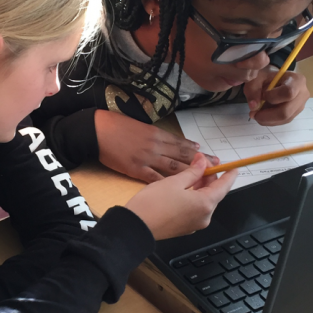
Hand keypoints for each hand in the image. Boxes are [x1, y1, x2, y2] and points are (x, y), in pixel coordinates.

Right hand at [95, 110, 217, 182]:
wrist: (96, 131)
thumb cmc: (115, 125)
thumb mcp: (140, 125)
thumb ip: (156, 135)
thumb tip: (171, 141)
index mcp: (157, 134)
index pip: (182, 144)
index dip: (196, 151)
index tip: (208, 155)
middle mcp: (156, 146)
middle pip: (184, 156)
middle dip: (201, 162)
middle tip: (216, 166)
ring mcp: (147, 159)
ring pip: (175, 168)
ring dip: (191, 173)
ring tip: (204, 178)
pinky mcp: (137, 170)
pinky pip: (156, 178)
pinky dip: (169, 182)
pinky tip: (179, 187)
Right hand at [125, 153, 236, 240]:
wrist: (135, 227)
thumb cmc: (153, 204)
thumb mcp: (174, 182)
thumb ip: (193, 172)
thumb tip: (202, 163)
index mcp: (205, 204)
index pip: (224, 186)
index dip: (229, 174)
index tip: (233, 166)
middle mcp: (204, 217)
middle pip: (214, 194)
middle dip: (209, 178)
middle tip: (201, 163)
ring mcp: (194, 224)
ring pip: (203, 201)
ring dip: (200, 187)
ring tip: (190, 174)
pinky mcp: (184, 227)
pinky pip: (194, 209)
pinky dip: (193, 197)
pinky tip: (183, 189)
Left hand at [244, 67, 309, 124]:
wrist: (277, 79)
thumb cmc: (269, 76)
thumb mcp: (258, 78)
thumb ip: (253, 90)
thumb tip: (254, 107)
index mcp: (297, 80)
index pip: (289, 93)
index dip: (273, 97)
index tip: (263, 95)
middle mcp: (303, 94)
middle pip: (286, 111)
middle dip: (267, 115)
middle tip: (253, 114)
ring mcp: (300, 106)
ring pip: (284, 119)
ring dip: (267, 120)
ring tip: (257, 113)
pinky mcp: (295, 114)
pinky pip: (283, 122)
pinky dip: (271, 121)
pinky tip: (263, 115)